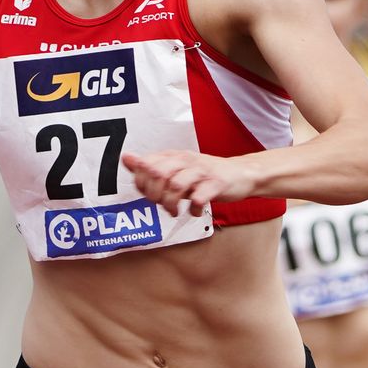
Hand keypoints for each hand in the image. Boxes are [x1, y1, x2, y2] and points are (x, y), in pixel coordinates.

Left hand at [121, 149, 256, 215]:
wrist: (241, 174)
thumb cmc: (204, 175)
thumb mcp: (177, 168)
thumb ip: (151, 166)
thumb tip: (126, 158)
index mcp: (174, 156)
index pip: (146, 165)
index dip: (141, 183)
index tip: (149, 194)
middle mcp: (186, 160)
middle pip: (158, 173)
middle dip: (154, 194)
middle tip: (160, 204)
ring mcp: (202, 171)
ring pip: (176, 186)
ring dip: (170, 204)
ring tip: (174, 211)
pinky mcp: (216, 184)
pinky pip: (199, 198)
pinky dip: (193, 209)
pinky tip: (194, 212)